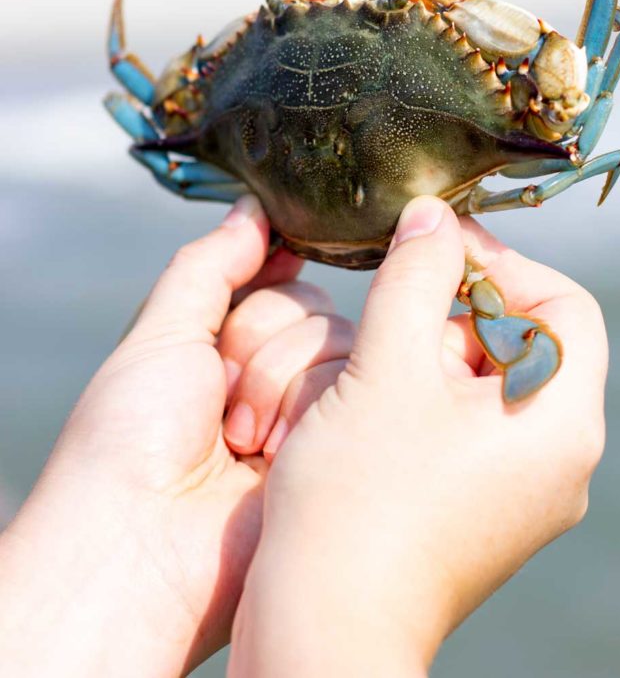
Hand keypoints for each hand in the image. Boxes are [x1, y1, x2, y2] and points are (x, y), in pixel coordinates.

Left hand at [0, 196, 353, 676]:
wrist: (140, 545)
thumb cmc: (129, 437)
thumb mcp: (162, 331)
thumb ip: (212, 264)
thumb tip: (254, 209)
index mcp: (226, 350)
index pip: (279, 281)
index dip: (273, 271)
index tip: (276, 260)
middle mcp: (271, 381)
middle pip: (312, 307)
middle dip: (260, 340)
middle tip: (219, 391)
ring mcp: (306, 419)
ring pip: (340, 344)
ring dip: (277, 385)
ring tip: (238, 441)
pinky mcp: (337, 454)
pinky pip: (356, 392)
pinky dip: (303, 414)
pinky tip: (265, 459)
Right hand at [229, 196, 607, 677]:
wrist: (323, 628)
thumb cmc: (358, 503)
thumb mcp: (387, 366)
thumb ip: (415, 275)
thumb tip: (434, 215)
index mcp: (560, 422)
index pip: (564, 306)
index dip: (503, 265)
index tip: (435, 251)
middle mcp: (555, 461)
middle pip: (525, 342)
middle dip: (456, 312)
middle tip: (393, 315)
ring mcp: (518, 491)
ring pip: (486, 381)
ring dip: (429, 354)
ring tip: (372, 369)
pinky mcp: (478, 508)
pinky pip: (465, 425)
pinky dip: (422, 397)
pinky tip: (369, 407)